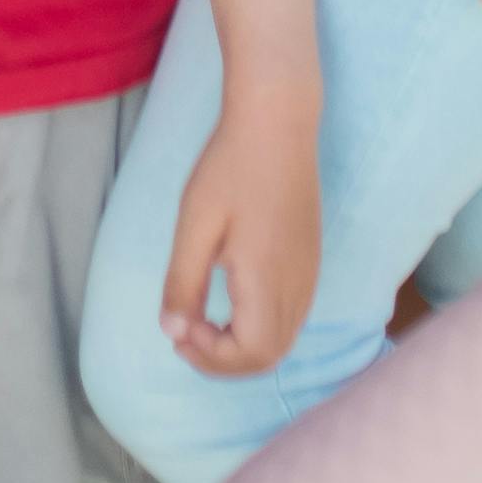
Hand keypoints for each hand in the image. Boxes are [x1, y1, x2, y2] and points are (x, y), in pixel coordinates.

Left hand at [158, 95, 326, 381]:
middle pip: (268, 357)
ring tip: (201, 323)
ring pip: (282, 340)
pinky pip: (290, 317)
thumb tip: (172, 332)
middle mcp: (298, 286)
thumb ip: (183, 283)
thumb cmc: (231, 167)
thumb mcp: (195, 225)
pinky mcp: (310, 262)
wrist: (278, 122)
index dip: (212, 356)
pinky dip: (259, 329)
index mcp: (268, 280)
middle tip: (183, 334)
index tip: (180, 328)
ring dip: (241, 347)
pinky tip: (230, 304)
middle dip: (223, 360)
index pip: (251, 354)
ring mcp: (309, 275)